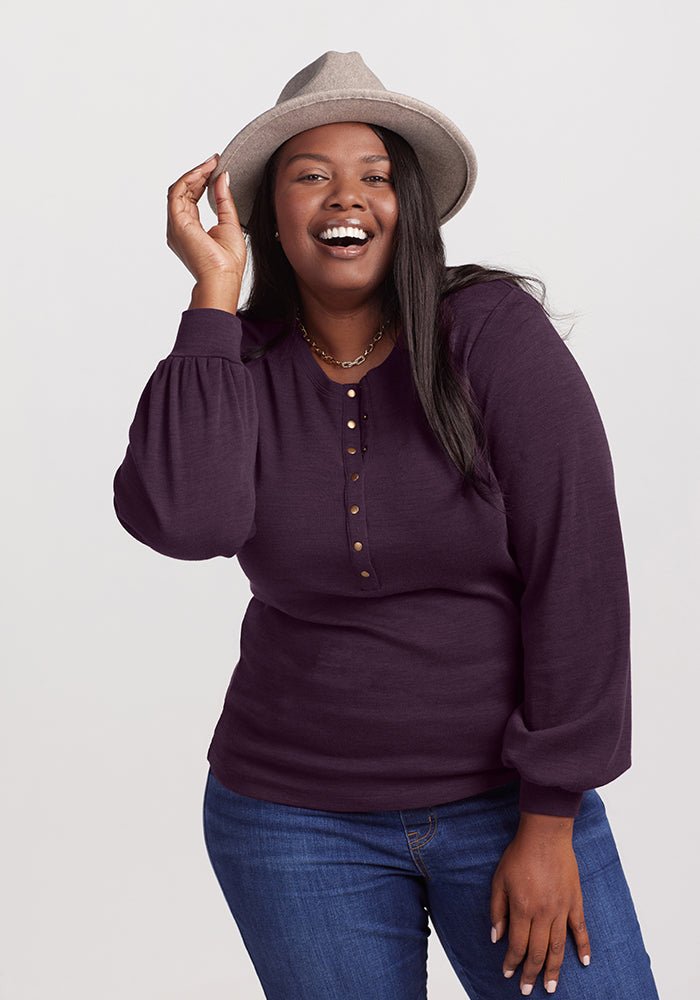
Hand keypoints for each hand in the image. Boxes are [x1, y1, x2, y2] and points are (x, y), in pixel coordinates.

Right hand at [166, 155, 246, 309]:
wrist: (223, 279)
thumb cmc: (228, 263)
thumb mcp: (230, 223)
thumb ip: (224, 200)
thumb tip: (222, 178)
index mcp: (190, 228)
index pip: (191, 197)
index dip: (202, 180)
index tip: (216, 167)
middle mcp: (179, 226)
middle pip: (183, 191)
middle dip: (198, 174)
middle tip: (214, 161)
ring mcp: (176, 225)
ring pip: (179, 189)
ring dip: (195, 174)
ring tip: (211, 164)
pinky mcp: (177, 223)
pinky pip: (178, 192)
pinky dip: (190, 179)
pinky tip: (204, 172)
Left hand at [490, 812, 589, 994]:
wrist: (545, 834)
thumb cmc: (520, 854)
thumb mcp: (499, 880)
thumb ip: (497, 910)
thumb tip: (496, 937)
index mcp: (522, 908)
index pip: (517, 945)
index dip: (512, 963)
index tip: (508, 974)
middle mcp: (543, 913)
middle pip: (537, 952)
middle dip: (531, 973)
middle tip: (528, 989)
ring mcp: (561, 909)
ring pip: (558, 947)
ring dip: (554, 969)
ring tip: (551, 987)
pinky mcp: (575, 902)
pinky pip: (580, 930)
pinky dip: (583, 947)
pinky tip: (584, 962)